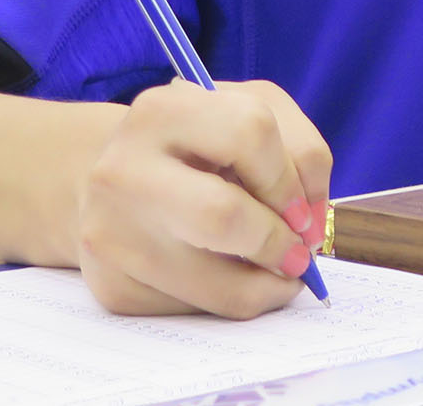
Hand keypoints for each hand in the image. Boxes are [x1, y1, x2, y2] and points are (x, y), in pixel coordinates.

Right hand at [75, 79, 331, 319]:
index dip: (291, 179)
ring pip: (216, 284)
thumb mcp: (249, 113)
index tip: (303, 209)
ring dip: (268, 284)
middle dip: (277, 241)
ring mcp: (111, 233)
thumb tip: (310, 226)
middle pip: (222, 216)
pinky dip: (234, 299)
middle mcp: (124, 170)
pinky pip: (196, 311)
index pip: (250, 134)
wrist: (114, 181)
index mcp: (164, 111)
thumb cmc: (197, 144)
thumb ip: (299, 151)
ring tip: (281, 270)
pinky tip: (239, 277)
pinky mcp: (113, 286)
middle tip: (299, 252)